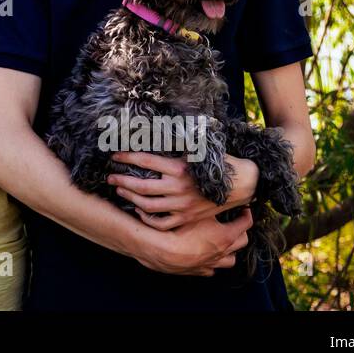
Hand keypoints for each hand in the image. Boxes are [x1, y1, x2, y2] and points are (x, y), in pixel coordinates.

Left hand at [109, 151, 258, 229]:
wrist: (244, 185)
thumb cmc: (220, 162)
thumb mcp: (199, 147)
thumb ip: (178, 141)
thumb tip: (157, 129)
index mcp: (180, 168)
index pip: (145, 160)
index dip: (127, 156)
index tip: (114, 155)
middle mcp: (179, 188)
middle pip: (141, 186)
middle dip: (121, 179)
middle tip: (110, 176)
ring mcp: (182, 206)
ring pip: (147, 205)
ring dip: (130, 196)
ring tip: (119, 189)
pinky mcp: (186, 219)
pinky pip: (161, 223)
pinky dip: (146, 218)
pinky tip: (139, 209)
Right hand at [134, 207, 253, 275]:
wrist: (161, 250)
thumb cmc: (180, 229)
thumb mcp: (196, 210)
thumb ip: (208, 202)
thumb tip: (214, 191)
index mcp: (226, 235)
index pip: (246, 223)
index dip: (247, 214)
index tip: (244, 209)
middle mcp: (223, 251)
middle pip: (242, 242)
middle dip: (241, 231)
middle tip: (235, 223)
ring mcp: (212, 263)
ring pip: (230, 260)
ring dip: (230, 252)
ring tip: (225, 244)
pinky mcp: (199, 270)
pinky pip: (211, 269)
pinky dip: (212, 263)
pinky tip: (206, 257)